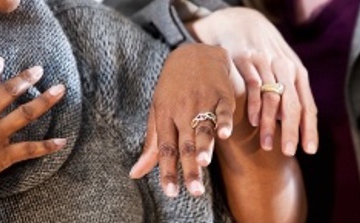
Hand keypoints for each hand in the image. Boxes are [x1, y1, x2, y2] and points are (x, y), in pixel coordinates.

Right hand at [0, 57, 65, 198]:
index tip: (0, 61)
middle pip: (6, 93)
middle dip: (24, 79)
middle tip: (39, 68)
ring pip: (25, 114)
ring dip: (44, 101)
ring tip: (60, 90)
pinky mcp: (5, 154)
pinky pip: (30, 149)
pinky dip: (47, 146)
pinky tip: (62, 142)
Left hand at [129, 43, 234, 197]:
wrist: (194, 53)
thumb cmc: (173, 88)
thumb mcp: (158, 111)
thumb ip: (151, 144)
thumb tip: (135, 174)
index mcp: (165, 115)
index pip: (165, 148)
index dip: (167, 171)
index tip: (171, 192)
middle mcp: (183, 110)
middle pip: (186, 143)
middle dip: (190, 168)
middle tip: (195, 191)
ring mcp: (203, 101)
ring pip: (203, 128)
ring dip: (204, 146)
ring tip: (203, 163)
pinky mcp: (221, 94)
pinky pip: (224, 110)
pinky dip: (224, 122)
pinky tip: (225, 135)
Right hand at [186, 7, 318, 155]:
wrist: (242, 23)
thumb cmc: (265, 55)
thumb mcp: (283, 70)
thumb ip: (290, 95)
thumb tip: (296, 127)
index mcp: (298, 73)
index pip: (308, 105)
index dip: (309, 129)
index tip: (309, 150)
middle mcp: (285, 67)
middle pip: (293, 104)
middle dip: (293, 130)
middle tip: (290, 153)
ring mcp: (265, 63)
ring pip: (273, 98)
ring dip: (271, 124)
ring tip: (268, 146)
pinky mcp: (245, 59)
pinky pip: (253, 86)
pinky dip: (255, 106)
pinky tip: (254, 123)